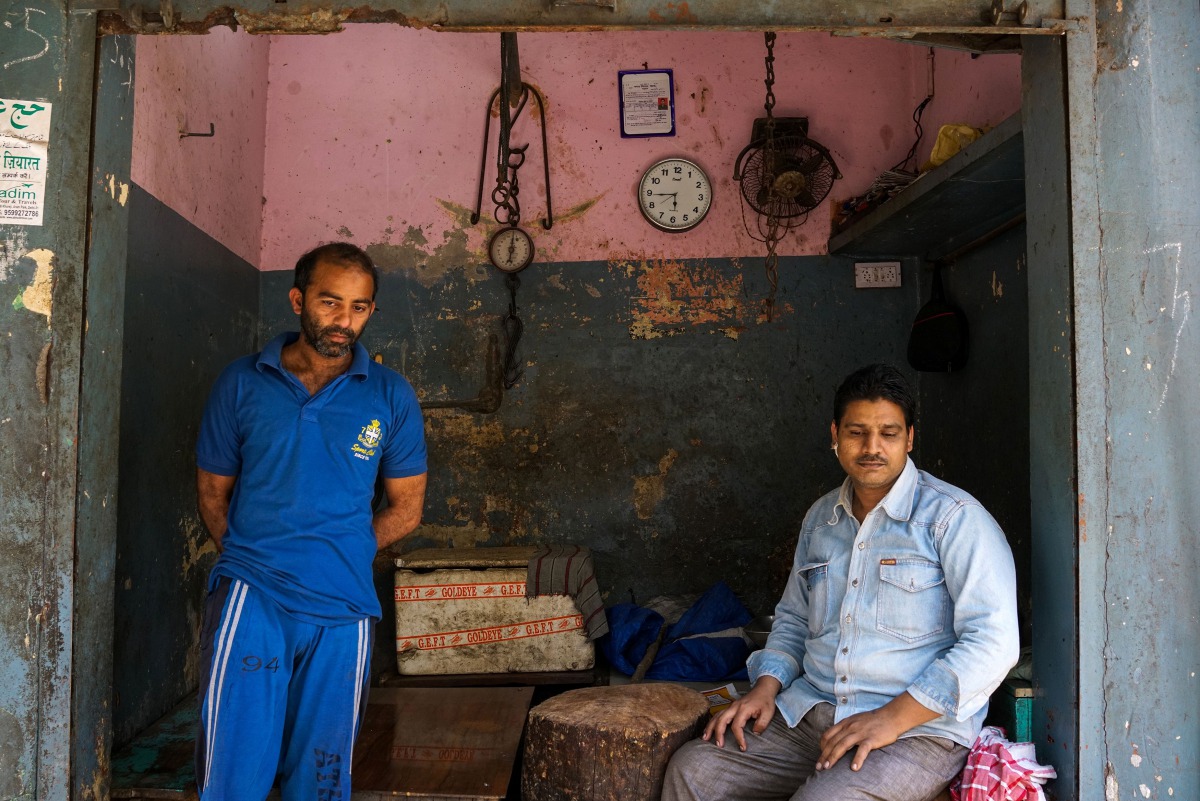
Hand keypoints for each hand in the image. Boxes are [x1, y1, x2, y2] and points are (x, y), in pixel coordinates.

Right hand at [702, 677, 780, 750]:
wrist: (762, 689)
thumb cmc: (765, 701)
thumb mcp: (768, 713)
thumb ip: (762, 724)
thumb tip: (755, 734)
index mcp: (743, 709)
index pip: (736, 726)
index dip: (739, 738)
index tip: (743, 747)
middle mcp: (734, 707)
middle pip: (721, 720)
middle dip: (718, 733)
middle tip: (719, 745)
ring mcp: (730, 706)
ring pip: (716, 716)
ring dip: (710, 727)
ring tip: (705, 738)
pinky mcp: (730, 707)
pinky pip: (717, 714)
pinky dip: (712, 722)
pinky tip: (708, 729)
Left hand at [815, 692, 938, 771]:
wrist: (890, 716)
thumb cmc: (872, 720)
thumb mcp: (854, 720)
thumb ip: (845, 728)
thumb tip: (835, 739)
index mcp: (845, 723)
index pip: (827, 735)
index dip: (822, 747)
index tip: (821, 756)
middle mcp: (850, 727)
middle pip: (832, 742)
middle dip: (824, 756)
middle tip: (819, 768)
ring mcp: (860, 733)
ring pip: (842, 745)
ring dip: (833, 757)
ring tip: (828, 768)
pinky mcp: (871, 739)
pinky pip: (862, 750)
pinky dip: (857, 759)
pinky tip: (853, 768)